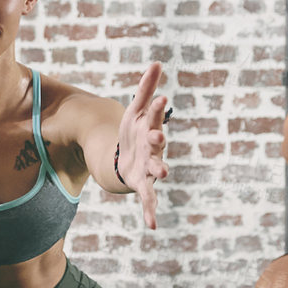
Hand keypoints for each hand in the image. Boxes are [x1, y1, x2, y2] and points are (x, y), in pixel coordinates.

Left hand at [115, 62, 169, 230]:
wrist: (124, 159)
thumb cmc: (133, 133)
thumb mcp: (136, 110)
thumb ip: (145, 88)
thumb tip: (157, 62)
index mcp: (150, 128)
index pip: (154, 116)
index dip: (156, 109)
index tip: (160, 98)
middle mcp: (153, 149)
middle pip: (156, 143)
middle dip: (156, 140)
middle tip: (156, 136)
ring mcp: (149, 168)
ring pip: (155, 169)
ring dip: (158, 170)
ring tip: (163, 172)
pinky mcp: (142, 184)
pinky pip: (148, 199)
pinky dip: (150, 211)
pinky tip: (152, 225)